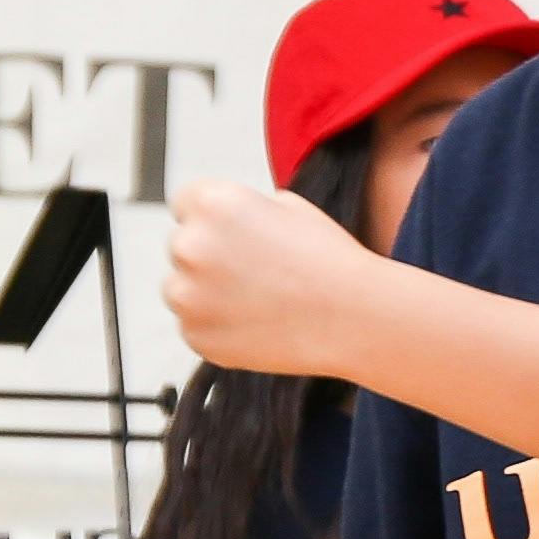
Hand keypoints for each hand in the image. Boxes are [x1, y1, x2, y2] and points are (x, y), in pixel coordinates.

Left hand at [162, 173, 382, 374]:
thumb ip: (243, 209)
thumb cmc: (331, 261)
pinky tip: (259, 324)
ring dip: (208, 294)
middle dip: (210, 257)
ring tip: (261, 301)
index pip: (185, 203)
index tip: (237, 236)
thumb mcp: (291, 208)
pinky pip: (195, 327)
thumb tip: (221, 224)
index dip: (213, 219)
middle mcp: (190, 245)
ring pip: (181, 289)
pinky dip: (219, 327)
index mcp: (213, 203)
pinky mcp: (195, 336)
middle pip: (182, 247)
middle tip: (258, 273)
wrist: (356, 319)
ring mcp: (187, 295)